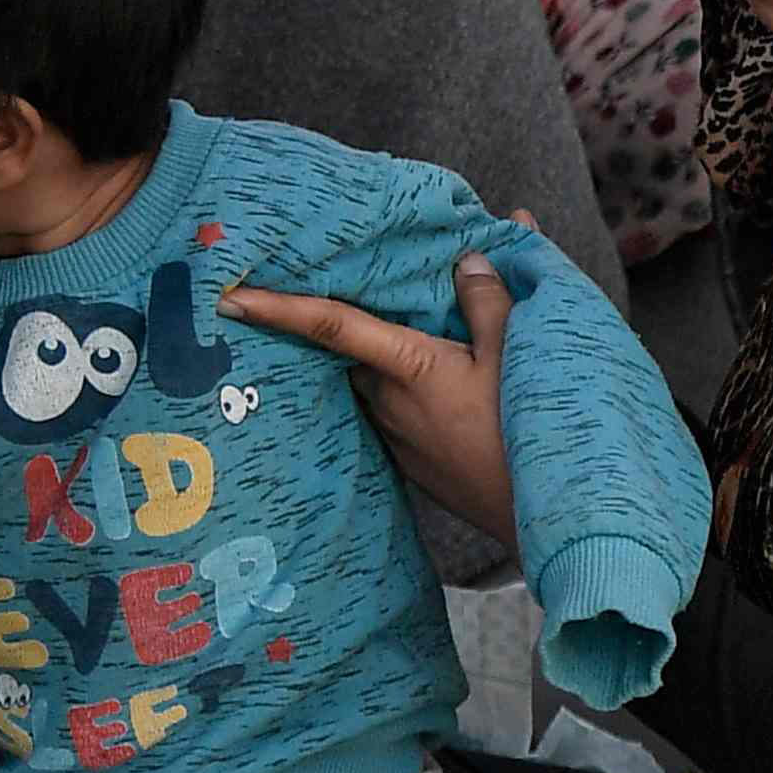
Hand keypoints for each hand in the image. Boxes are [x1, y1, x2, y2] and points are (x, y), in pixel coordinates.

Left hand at [224, 254, 520, 549]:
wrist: (545, 513)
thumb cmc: (530, 429)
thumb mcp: (519, 354)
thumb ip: (489, 302)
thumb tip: (468, 259)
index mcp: (408, 366)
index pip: (331, 325)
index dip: (278, 306)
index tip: (227, 294)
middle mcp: (388, 401)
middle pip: (348, 351)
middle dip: (342, 325)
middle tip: (349, 297)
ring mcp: (397, 436)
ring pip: (370, 383)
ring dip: (377, 362)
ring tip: (405, 342)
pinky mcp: (413, 463)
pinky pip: (392, 413)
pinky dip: (400, 393)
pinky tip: (436, 392)